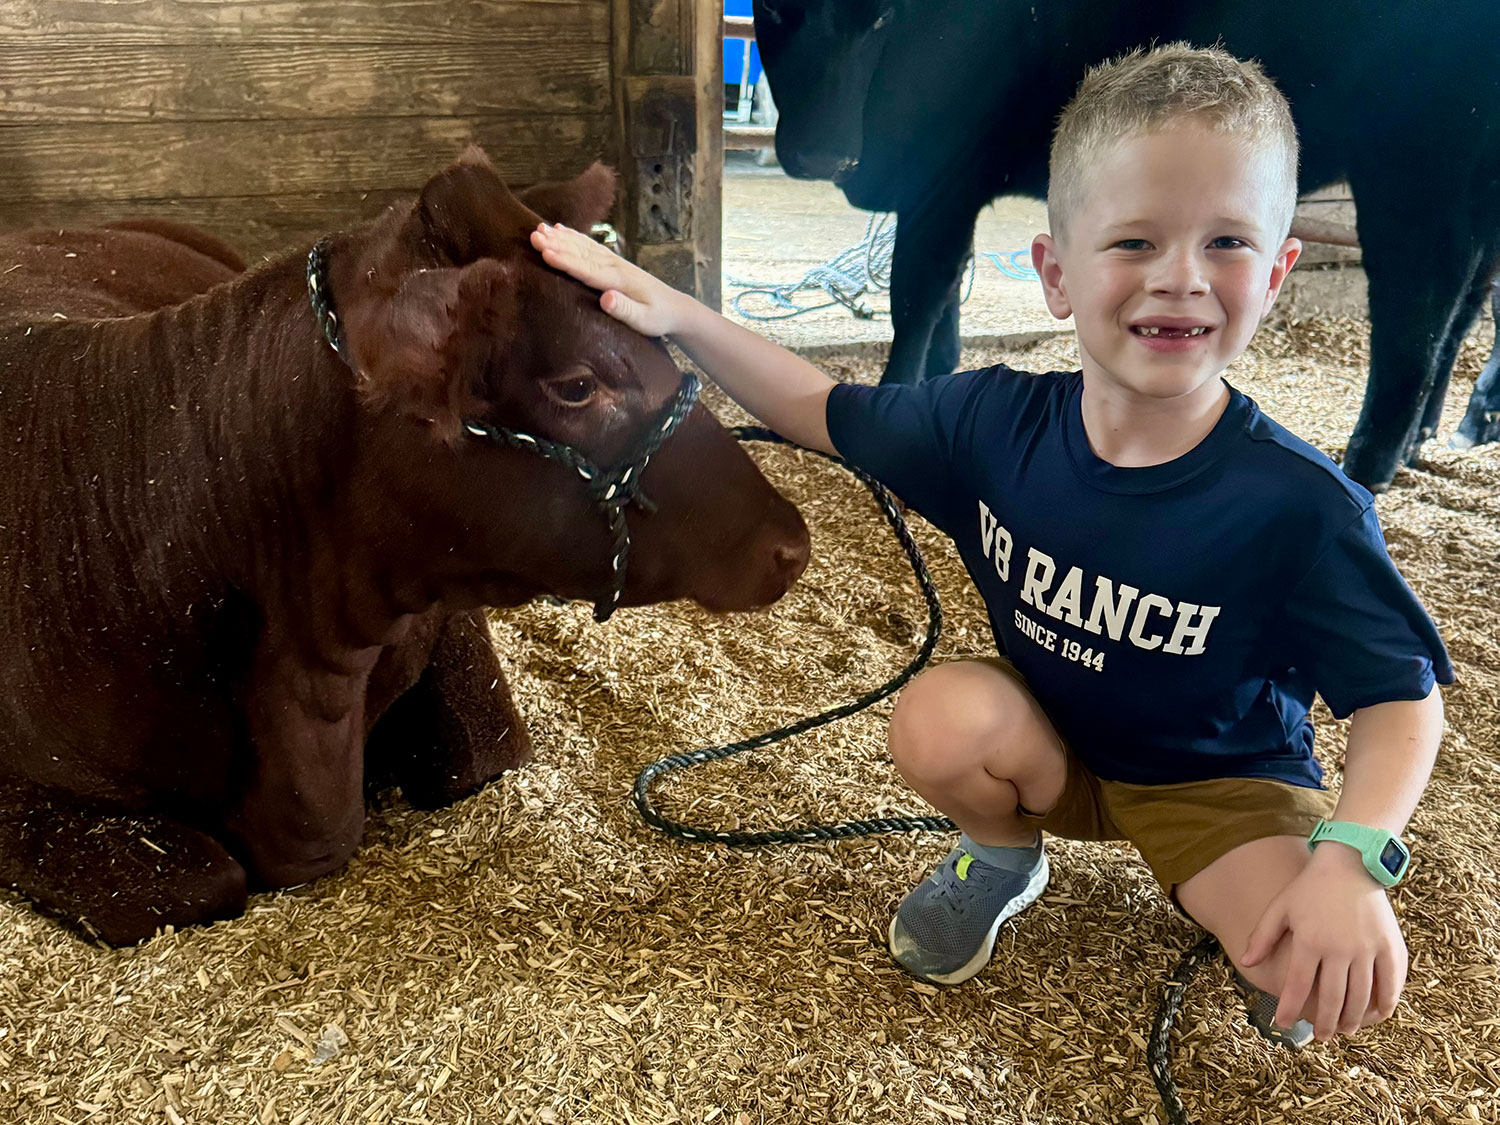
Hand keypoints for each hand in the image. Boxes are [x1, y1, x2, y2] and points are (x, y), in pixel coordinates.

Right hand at [529, 222, 687, 336]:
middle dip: (557, 244)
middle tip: (533, 235)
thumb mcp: (644, 321)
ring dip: (561, 238)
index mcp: (618, 280)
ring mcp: (613, 262)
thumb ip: (625, 310)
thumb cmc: (658, 318)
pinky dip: (573, 236)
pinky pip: (589, 246)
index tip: (545, 251)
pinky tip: (560, 229)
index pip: (587, 269)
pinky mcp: (612, 263)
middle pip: (581, 253)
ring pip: (583, 247)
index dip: (566, 260)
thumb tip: (605, 298)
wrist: (675, 308)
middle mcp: (614, 266)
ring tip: (539, 228)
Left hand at [1241, 844, 1407, 1039]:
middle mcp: (1339, 948)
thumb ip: (1262, 936)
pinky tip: (1376, 1014)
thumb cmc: (1310, 887)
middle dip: (1324, 1022)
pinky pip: (1391, 983)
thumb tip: (1246, 962)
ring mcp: (1367, 948)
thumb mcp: (1281, 908)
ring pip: (1361, 996)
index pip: (1297, 986)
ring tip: (1344, 1029)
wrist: (1349, 863)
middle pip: (1331, 998)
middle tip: (1320, 1036)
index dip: (1290, 1008)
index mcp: (1310, 941)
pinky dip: (1385, 1004)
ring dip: (1352, 1019)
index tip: (1284, 1024)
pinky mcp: (1390, 945)